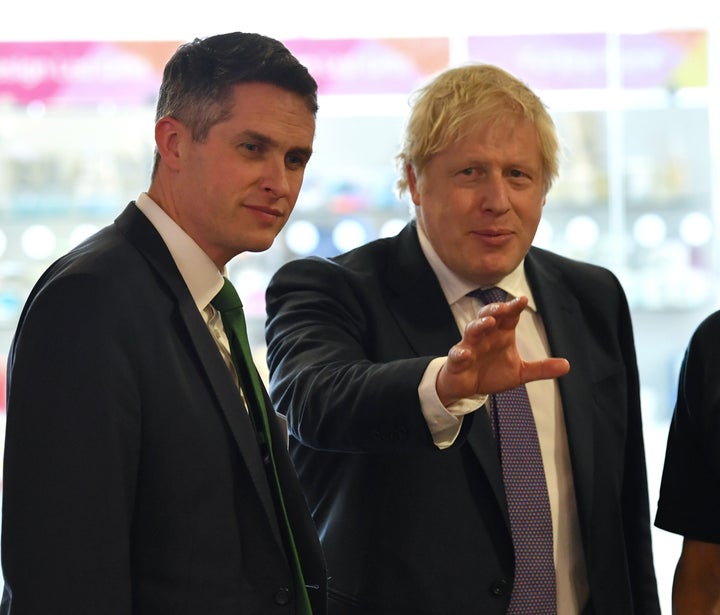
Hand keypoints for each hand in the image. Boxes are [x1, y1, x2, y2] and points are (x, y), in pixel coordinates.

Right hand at [435, 296, 569, 405]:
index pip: (508, 316)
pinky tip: (465, 353)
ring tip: (488, 322)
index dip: (514, 308)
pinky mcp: (457, 360)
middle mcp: (485, 336)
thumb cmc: (492, 373)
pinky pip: (457, 354)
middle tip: (504, 307)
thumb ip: (541, 368)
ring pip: (472, 330)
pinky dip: (460, 353)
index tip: (523, 300)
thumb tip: (567, 365)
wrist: (467, 387)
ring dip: (479, 325)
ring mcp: (470, 346)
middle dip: (495, 310)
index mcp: (501, 334)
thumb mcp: (520, 373)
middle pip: (488, 316)